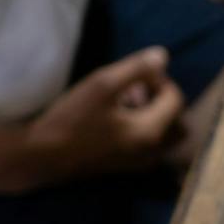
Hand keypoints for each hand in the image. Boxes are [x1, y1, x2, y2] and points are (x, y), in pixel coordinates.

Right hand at [22, 47, 184, 186]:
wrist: (43, 157)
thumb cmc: (72, 118)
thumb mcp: (102, 84)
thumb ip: (136, 68)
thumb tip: (163, 56)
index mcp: (151, 132)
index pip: (176, 100)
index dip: (161, 80)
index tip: (137, 73)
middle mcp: (153, 152)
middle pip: (180, 124)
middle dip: (165, 101)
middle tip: (138, 88)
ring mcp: (140, 162)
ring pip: (166, 137)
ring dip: (156, 115)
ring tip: (125, 100)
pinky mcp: (126, 166)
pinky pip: (151, 146)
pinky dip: (145, 129)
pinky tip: (116, 117)